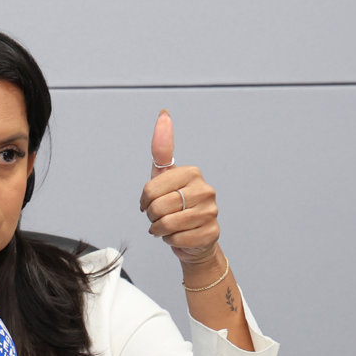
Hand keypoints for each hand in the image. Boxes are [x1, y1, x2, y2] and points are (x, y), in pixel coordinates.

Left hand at [139, 110, 219, 264]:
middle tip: (160, 217)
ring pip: (167, 224)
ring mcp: (211, 212)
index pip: (151, 189)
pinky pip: (176, 239)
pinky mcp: (211, 233)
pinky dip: (171, 241)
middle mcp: (205, 190)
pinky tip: (179, 235)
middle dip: (152, 217)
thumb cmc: (177, 205)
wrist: (194, 237)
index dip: (145, 200)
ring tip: (167, 226)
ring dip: (160, 229)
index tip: (149, 202)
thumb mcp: (164, 177)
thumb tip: (163, 114)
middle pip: (158, 208)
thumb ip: (162, 149)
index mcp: (192, 173)